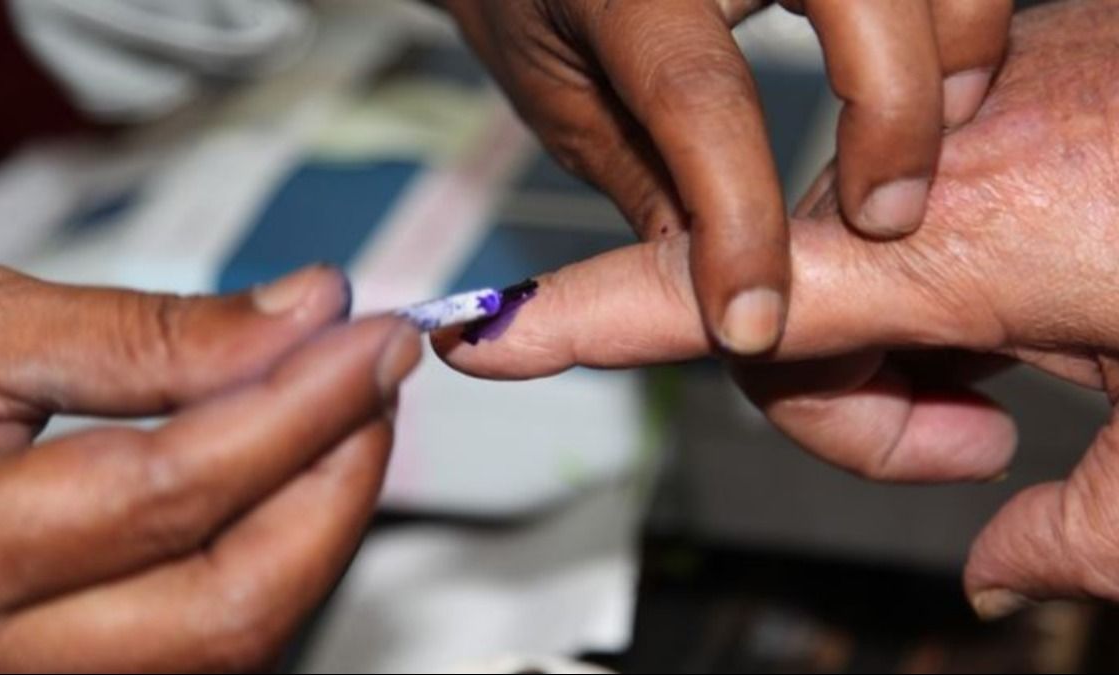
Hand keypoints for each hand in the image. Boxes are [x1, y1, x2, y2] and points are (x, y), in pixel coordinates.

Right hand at [0, 265, 420, 669]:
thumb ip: (152, 335)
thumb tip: (303, 314)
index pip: (177, 484)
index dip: (302, 403)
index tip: (371, 338)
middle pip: (226, 606)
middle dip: (335, 488)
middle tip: (372, 383)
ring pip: (227, 643)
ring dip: (314, 528)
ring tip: (339, 420)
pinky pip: (199, 645)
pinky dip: (267, 561)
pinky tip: (284, 484)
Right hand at [435, 0, 1118, 617]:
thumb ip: (1081, 536)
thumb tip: (991, 573)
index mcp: (970, 239)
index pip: (723, 293)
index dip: (587, 319)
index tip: (486, 329)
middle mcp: (954, 155)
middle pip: (793, 297)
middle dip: (844, 395)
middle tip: (972, 448)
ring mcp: (994, 102)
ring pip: (857, 241)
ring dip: (910, 327)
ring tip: (1037, 368)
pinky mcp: (1031, 73)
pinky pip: (923, 179)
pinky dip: (951, 252)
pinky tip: (1058, 282)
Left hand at [441, 0, 1009, 352]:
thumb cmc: (535, 13)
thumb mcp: (569, 108)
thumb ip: (650, 184)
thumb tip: (718, 292)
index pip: (696, 96)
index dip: (738, 221)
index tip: (753, 325)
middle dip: (892, 111)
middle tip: (883, 222)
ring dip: (951, 57)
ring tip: (923, 153)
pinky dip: (961, 21)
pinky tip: (940, 88)